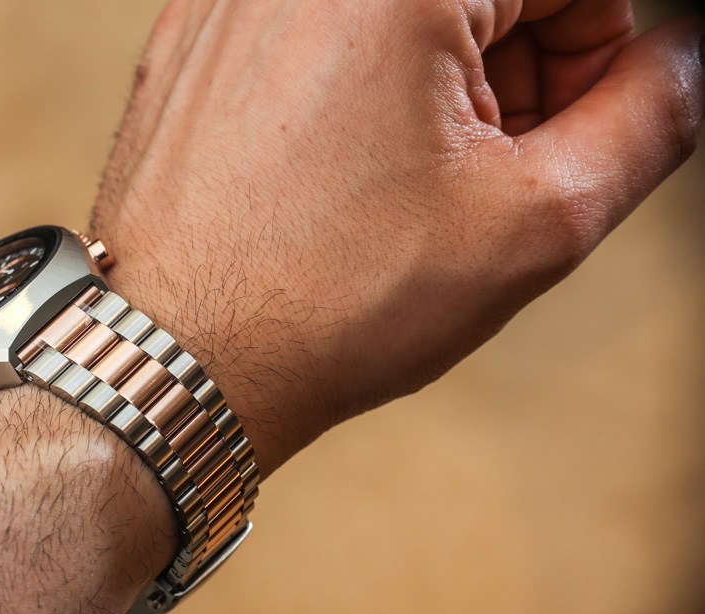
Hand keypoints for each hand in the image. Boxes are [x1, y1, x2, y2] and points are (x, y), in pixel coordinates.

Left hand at [91, 0, 703, 476]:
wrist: (180, 357)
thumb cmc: (331, 304)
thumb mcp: (535, 221)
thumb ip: (650, 117)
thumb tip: (686, 60)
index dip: (592, 50)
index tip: (573, 120)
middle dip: (517, 64)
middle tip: (496, 166)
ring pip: (395, 6)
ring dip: (439, 79)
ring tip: (420, 181)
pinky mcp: (195, 37)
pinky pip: (316, 27)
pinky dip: (359, 81)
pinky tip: (353, 167)